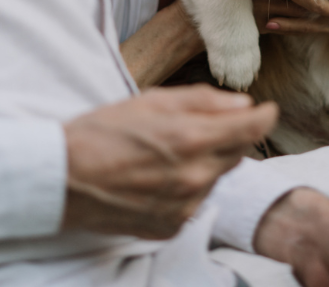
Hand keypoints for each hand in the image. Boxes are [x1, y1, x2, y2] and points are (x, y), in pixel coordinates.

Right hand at [62, 86, 277, 238]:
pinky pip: (195, 202)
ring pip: (216, 178)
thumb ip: (203, 101)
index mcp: (192, 139)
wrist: (61, 179)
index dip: (265, 115)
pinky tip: (158, 176)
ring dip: (207, 162)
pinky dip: (187, 187)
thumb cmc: (102, 131)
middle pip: (238, 153)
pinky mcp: (171, 227)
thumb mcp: (152, 101)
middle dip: (230, 136)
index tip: (267, 108)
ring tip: (168, 151)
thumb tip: (243, 104)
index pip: (252, 128)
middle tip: (202, 124)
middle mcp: (195, 178)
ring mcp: (184, 207)